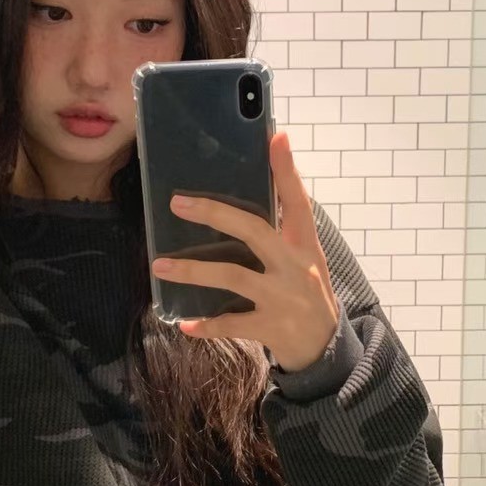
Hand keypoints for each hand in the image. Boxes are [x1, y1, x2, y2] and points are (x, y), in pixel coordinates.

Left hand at [152, 132, 341, 372]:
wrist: (326, 348)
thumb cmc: (306, 294)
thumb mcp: (304, 259)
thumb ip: (281, 233)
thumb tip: (239, 204)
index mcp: (304, 244)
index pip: (296, 200)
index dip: (286, 170)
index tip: (276, 137)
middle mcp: (295, 266)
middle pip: (254, 230)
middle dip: (215, 214)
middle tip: (178, 203)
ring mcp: (283, 297)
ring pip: (233, 277)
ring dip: (193, 271)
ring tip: (160, 266)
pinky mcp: (271, 327)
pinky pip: (231, 324)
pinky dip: (206, 326)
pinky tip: (183, 324)